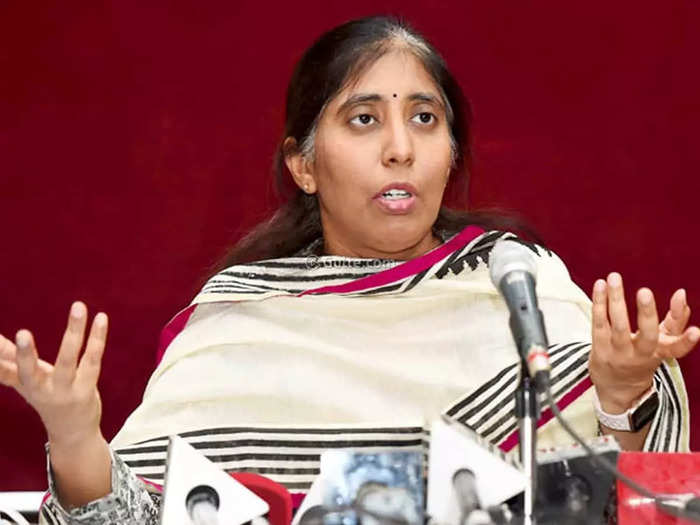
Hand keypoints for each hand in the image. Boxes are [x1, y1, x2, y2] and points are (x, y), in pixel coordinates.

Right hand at [0, 302, 107, 446]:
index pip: (7, 372)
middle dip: (25, 354)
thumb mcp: (26, 380)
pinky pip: (92, 360)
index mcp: (25, 385)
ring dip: (74, 332)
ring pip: (68, 359)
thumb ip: (9, 360)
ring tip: (77, 306)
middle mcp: (41, 390)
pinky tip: (101, 318)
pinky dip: (97, 339)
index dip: (1, 357)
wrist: (72, 433)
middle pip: (31, 372)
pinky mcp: (87, 389)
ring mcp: (65, 391)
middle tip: (21, 334)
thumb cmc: (47, 397)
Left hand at [588, 272, 699, 411]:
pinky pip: (599, 322)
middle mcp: (640, 355)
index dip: (687, 342)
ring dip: (616, 300)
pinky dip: (599, 303)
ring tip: (614, 278)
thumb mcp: (663, 342)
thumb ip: (675, 319)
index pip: (677, 349)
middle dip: (646, 313)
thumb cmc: (642, 356)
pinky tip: (600, 285)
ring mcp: (618, 352)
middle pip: (646, 336)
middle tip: (645, 291)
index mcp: (660, 353)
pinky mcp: (599, 347)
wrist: (616, 386)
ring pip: (618, 325)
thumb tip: (681, 293)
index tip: (697, 332)